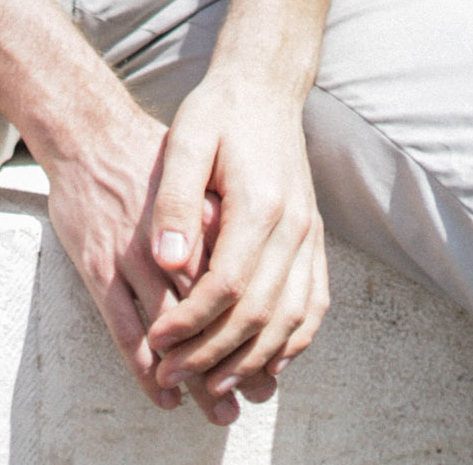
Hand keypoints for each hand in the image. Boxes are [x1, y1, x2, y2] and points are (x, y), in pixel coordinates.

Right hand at [41, 99, 262, 425]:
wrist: (86, 130)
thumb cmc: (148, 152)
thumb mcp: (200, 172)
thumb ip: (224, 216)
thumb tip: (258, 256)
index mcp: (202, 217)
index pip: (237, 283)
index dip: (258, 325)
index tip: (275, 359)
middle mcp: (170, 241)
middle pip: (211, 314)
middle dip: (235, 360)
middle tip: (255, 396)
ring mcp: (130, 257)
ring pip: (171, 331)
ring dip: (195, 376)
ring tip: (217, 408)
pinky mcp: (98, 267)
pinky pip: (123, 330)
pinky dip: (144, 367)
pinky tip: (161, 393)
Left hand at [145, 70, 329, 404]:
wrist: (265, 88)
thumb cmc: (218, 113)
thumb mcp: (186, 141)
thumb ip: (176, 201)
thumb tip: (166, 262)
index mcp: (260, 204)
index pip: (227, 286)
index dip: (191, 324)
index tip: (157, 344)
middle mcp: (294, 227)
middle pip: (258, 314)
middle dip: (213, 355)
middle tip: (173, 377)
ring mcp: (311, 236)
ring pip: (290, 320)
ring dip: (252, 360)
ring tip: (211, 384)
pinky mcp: (315, 240)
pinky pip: (312, 305)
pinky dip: (292, 341)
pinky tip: (264, 361)